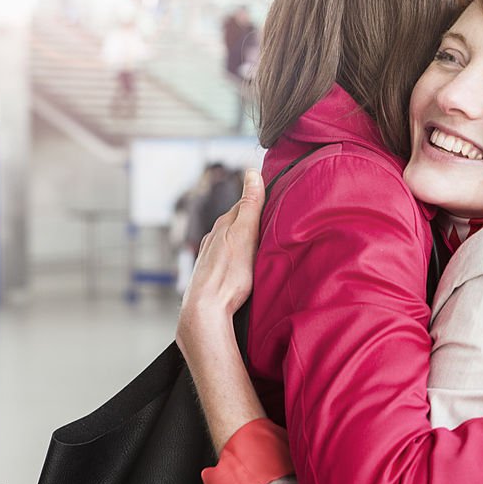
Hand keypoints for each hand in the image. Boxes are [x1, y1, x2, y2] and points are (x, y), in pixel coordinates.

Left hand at [177, 169, 265, 356]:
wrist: (206, 311)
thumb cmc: (228, 275)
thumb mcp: (245, 234)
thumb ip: (250, 205)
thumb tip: (252, 172)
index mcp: (223, 225)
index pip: (244, 205)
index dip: (260, 203)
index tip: (276, 203)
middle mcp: (213, 238)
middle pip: (236, 224)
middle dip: (252, 223)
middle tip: (273, 226)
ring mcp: (210, 258)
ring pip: (230, 243)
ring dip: (244, 243)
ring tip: (261, 249)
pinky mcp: (210, 276)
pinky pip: (227, 260)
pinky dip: (236, 260)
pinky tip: (244, 269)